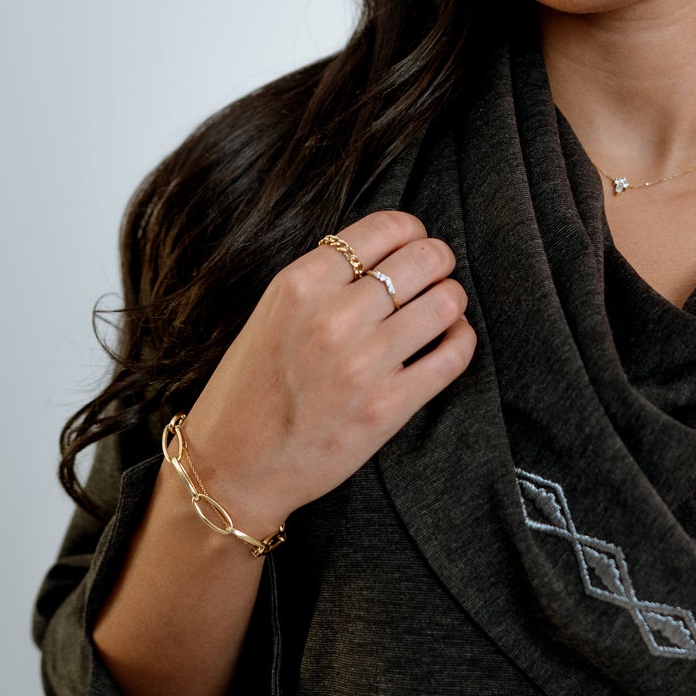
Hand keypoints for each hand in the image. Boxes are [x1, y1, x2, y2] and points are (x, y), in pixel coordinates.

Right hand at [177, 211, 475, 534]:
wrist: (234, 467)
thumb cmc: (252, 388)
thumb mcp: (273, 312)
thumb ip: (325, 279)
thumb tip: (389, 251)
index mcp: (301, 284)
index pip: (385, 228)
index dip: (413, 230)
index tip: (415, 242)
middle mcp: (334, 317)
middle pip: (424, 259)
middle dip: (439, 260)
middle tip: (436, 273)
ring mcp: (364, 363)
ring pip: (446, 302)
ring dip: (452, 299)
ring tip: (442, 309)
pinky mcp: (389, 406)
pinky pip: (453, 355)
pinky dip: (461, 340)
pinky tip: (449, 340)